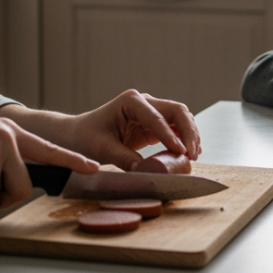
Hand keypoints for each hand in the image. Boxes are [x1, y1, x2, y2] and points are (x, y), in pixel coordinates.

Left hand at [42, 90, 201, 172]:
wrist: (77, 135)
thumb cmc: (86, 138)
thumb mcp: (103, 149)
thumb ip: (125, 158)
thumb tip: (146, 171)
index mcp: (131, 101)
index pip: (157, 117)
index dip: (170, 134)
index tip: (181, 151)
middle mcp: (144, 102)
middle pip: (177, 111)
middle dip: (188, 131)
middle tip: (193, 154)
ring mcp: (150, 111)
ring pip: (180, 118)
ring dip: (190, 134)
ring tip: (194, 155)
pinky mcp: (153, 125)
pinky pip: (175, 128)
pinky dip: (184, 138)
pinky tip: (189, 152)